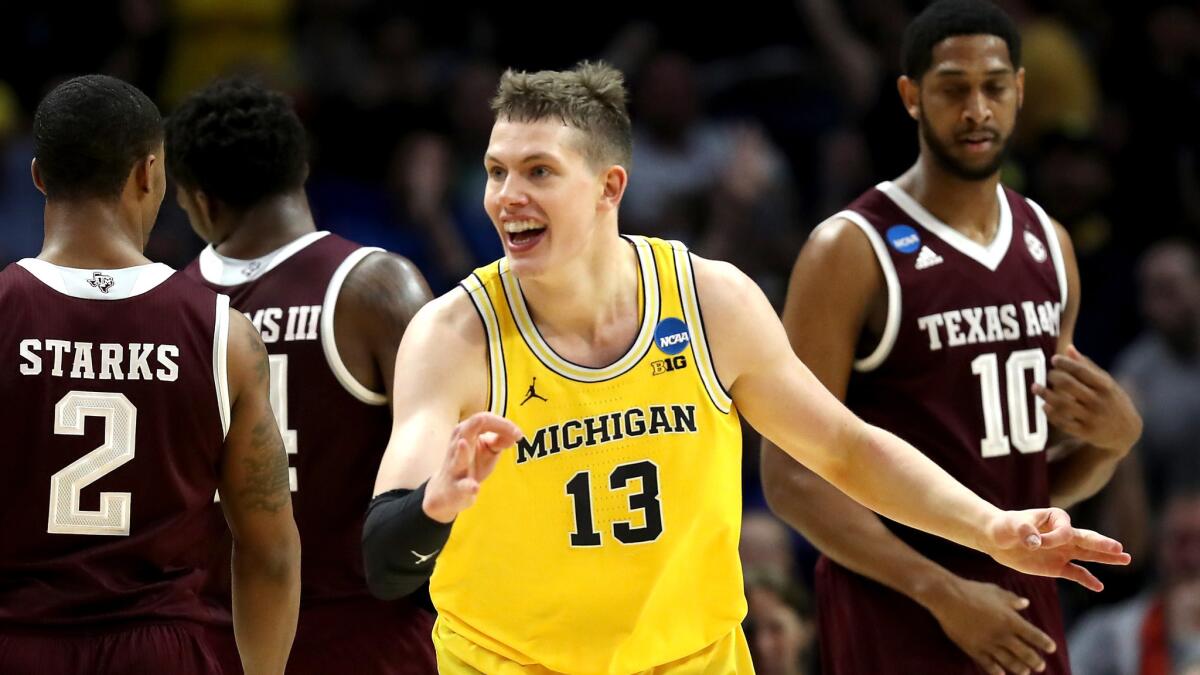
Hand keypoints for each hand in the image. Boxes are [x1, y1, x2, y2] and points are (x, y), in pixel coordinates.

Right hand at [423, 412, 522, 522]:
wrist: (447, 493)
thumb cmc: (471, 466)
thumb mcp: (488, 451)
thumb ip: (500, 440)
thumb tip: (516, 434)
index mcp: (465, 433)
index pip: (484, 420)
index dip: (503, 424)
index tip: (519, 434)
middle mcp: (456, 446)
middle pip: (470, 428)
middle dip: (491, 426)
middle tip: (514, 432)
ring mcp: (454, 467)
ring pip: (457, 457)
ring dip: (461, 451)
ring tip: (463, 443)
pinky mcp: (456, 487)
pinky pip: (461, 486)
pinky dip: (468, 486)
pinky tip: (475, 487)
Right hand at [925, 577, 1055, 674]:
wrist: (948, 598)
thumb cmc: (973, 591)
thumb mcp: (995, 591)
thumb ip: (1012, 599)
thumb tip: (1025, 603)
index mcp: (1010, 620)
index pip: (1034, 635)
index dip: (1045, 643)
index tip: (1051, 648)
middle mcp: (1003, 635)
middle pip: (1025, 653)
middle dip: (1035, 661)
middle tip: (1040, 666)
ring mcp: (988, 644)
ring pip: (1009, 662)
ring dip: (1020, 668)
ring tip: (1025, 672)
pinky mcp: (974, 649)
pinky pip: (988, 664)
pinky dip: (997, 671)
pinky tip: (1002, 674)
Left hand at [985, 507, 1130, 590]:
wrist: (996, 538)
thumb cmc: (1005, 526)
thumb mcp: (1012, 525)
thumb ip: (1024, 530)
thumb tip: (1035, 543)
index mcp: (1056, 518)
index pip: (1066, 531)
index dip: (1054, 539)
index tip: (1036, 542)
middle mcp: (1064, 534)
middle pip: (1087, 539)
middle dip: (1102, 544)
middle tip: (1120, 548)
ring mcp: (1062, 551)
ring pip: (1088, 555)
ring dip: (1105, 558)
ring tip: (1125, 559)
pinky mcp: (1056, 566)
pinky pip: (1075, 573)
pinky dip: (1087, 579)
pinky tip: (1099, 586)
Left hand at [1031, 345, 1141, 452]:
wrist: (1127, 432)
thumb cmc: (1112, 401)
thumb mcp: (1107, 383)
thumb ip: (1088, 366)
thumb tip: (1068, 348)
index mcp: (1105, 387)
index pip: (1081, 371)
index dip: (1065, 363)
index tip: (1054, 359)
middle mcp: (1098, 402)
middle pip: (1069, 385)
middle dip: (1054, 377)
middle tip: (1048, 374)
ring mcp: (1091, 418)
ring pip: (1062, 405)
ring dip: (1046, 395)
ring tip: (1035, 387)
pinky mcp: (1085, 433)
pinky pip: (1063, 423)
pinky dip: (1051, 414)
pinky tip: (1044, 406)